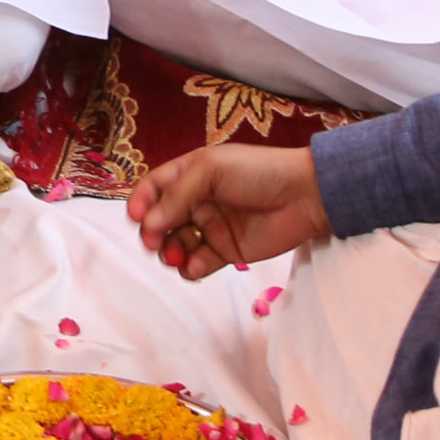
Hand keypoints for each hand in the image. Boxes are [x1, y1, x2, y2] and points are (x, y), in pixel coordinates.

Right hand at [128, 139, 329, 280]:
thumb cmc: (259, 172)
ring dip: (169, 253)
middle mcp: (197, 201)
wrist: (305, 196)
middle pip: (160, 221)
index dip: (141, 202)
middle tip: (152, 241)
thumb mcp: (211, 171)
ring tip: (176, 255)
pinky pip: (197, 264)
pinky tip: (196, 265)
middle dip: (151, 232)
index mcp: (191, 174)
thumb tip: (147, 224)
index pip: (154, 188)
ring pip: (175, 245)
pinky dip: (191, 268)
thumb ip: (177, 196)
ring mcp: (210, 227)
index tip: (135, 217)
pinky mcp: (226, 252)